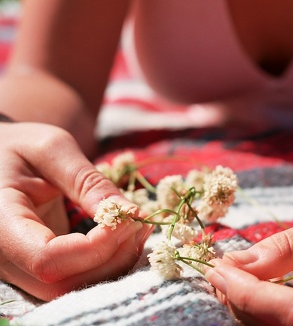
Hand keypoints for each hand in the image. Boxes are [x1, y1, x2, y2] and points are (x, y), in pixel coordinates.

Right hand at [0, 122, 151, 300]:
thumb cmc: (19, 146)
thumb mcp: (52, 148)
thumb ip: (88, 182)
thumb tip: (128, 213)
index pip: (47, 258)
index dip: (95, 246)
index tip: (128, 218)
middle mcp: (4, 255)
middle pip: (63, 282)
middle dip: (112, 257)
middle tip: (140, 222)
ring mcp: (19, 266)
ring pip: (72, 287)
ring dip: (115, 262)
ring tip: (138, 226)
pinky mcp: (38, 265)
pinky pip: (74, 277)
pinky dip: (107, 261)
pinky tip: (126, 235)